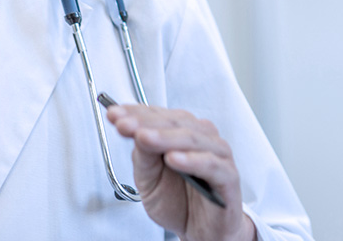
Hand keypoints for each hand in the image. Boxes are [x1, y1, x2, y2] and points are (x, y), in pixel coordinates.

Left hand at [105, 103, 256, 240]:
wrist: (202, 231)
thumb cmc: (179, 202)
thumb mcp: (149, 180)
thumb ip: (144, 157)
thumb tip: (135, 132)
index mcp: (181, 134)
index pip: (159, 115)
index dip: (135, 113)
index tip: (114, 114)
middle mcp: (202, 138)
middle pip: (174, 123)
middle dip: (145, 122)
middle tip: (124, 124)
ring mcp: (217, 155)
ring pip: (192, 139)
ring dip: (165, 137)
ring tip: (143, 137)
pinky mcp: (228, 177)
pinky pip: (211, 165)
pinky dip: (192, 160)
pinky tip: (173, 159)